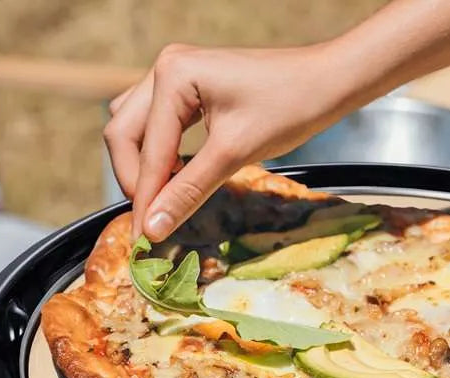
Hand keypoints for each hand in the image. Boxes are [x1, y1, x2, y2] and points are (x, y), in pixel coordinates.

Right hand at [104, 43, 345, 242]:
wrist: (326, 82)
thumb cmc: (288, 108)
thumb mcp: (234, 154)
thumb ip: (189, 190)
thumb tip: (154, 227)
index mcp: (173, 76)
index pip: (146, 150)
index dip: (144, 198)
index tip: (144, 238)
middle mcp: (165, 68)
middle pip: (124, 133)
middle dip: (134, 180)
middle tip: (151, 220)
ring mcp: (175, 74)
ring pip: (136, 127)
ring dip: (143, 166)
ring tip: (165, 199)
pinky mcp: (189, 86)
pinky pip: (158, 123)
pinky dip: (160, 153)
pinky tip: (178, 177)